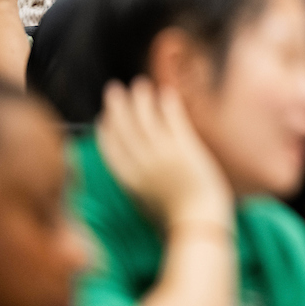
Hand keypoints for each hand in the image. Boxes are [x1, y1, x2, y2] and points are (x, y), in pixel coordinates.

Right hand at [97, 78, 233, 232]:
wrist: (199, 221)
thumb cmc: (174, 214)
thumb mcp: (143, 199)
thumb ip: (135, 179)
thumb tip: (132, 160)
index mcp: (128, 179)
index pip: (110, 147)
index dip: (106, 128)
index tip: (105, 115)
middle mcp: (142, 164)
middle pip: (124, 128)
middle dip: (118, 106)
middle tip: (114, 89)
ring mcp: (163, 154)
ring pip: (146, 119)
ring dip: (142, 99)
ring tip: (140, 84)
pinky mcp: (185, 148)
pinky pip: (173, 120)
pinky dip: (167, 104)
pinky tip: (166, 92)